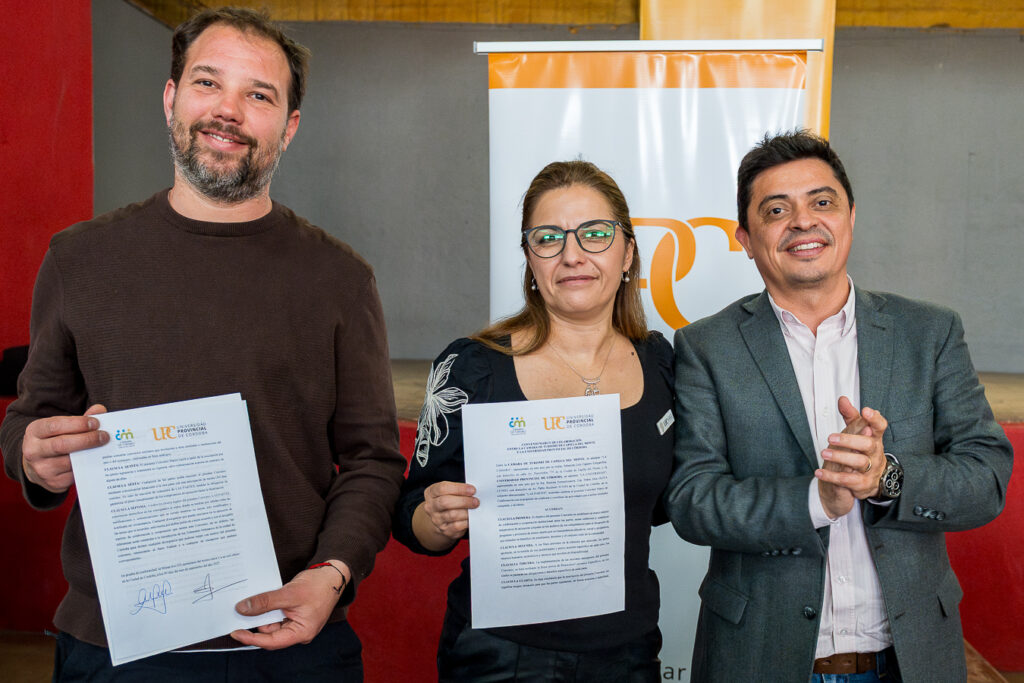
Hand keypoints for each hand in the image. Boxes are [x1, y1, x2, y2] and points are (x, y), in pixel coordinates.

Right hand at [22, 404, 107, 492]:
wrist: (38, 465)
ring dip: (90, 454)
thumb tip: (100, 410)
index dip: (77, 424)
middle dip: (86, 439)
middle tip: (104, 436)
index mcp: (34, 431)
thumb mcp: (61, 426)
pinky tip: (97, 460)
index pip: (55, 426)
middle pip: (62, 444)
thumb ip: (81, 419)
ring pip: (69, 461)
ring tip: (104, 447)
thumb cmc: (54, 440)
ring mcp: (41, 469)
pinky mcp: (52, 482)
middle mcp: (33, 450)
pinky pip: (74, 475)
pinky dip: (87, 467)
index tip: (95, 423)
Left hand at [231, 560, 349, 648]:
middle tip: (240, 610)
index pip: (271, 641)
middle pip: (270, 633)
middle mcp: (299, 632)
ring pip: (272, 623)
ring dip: (262, 613)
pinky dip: (269, 608)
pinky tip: (263, 600)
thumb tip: (243, 609)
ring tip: (254, 601)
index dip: (251, 638)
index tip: (235, 632)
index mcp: (301, 633)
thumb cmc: (319, 586)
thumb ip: (265, 602)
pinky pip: (277, 616)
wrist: (333, 575)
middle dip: (256, 622)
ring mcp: (297, 624)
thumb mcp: (289, 594)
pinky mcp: (295, 615)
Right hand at [413, 481, 478, 550]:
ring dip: (466, 511)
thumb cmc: (449, 500)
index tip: (472, 490)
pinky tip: (471, 518)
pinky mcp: (445, 530)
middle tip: (476, 501)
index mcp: (431, 493)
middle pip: (445, 502)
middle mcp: (431, 506)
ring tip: (475, 508)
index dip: (459, 488)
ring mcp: (437, 519)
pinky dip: (466, 521)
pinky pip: (456, 526)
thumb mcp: (449, 491)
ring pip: (452, 515)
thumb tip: (473, 491)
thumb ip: (458, 489)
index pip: (442, 489)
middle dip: (463, 501)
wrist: (442, 519)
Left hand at [816, 398, 888, 500]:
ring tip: (823, 453)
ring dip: (840, 457)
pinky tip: (819, 472)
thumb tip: (842, 399)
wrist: (867, 481)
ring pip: (859, 463)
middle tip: (830, 438)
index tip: (866, 411)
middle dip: (849, 440)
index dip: (875, 418)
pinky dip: (831, 476)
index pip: (880, 426)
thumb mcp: (856, 433)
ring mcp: (871, 469)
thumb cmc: (861, 451)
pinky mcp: (863, 484)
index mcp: (874, 438)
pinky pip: (848, 480)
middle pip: (868, 444)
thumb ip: (850, 417)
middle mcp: (876, 453)